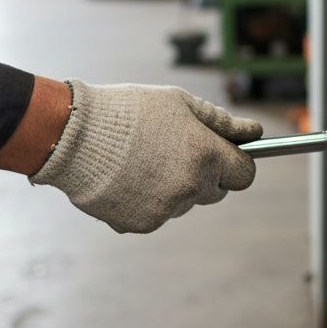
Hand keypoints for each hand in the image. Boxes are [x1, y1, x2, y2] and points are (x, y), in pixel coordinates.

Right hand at [29, 81, 261, 232]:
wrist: (72, 136)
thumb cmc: (128, 111)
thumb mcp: (179, 103)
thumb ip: (221, 122)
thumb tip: (254, 132)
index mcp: (205, 154)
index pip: (245, 174)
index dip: (238, 163)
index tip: (228, 155)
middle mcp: (190, 187)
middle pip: (216, 191)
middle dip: (206, 175)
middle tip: (177, 151)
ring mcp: (165, 210)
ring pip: (184, 202)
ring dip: (174, 187)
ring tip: (143, 160)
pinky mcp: (141, 224)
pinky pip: (157, 214)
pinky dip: (147, 200)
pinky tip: (127, 177)